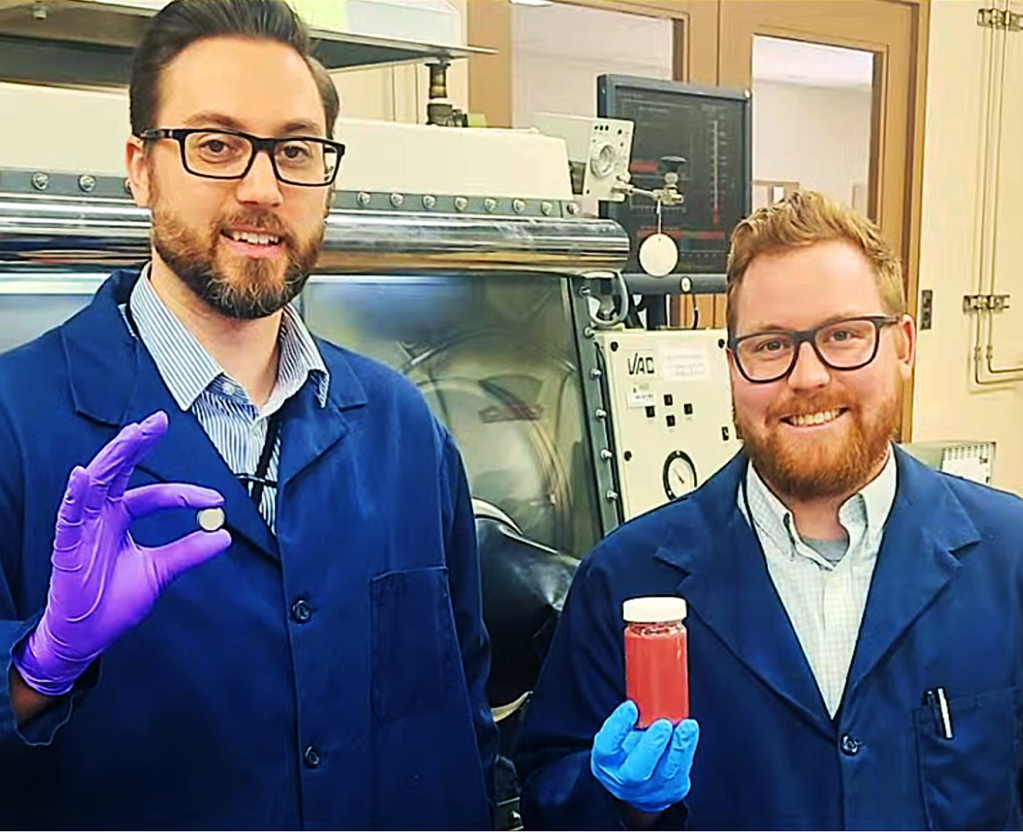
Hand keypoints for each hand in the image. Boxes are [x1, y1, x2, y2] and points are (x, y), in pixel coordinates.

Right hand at [13, 412, 231, 695]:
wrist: (87, 636)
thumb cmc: (113, 602)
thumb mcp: (160, 573)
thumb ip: (188, 552)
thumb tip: (224, 537)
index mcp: (120, 518)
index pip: (155, 495)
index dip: (185, 494)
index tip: (216, 499)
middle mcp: (101, 515)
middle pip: (119, 471)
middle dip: (138, 445)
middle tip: (158, 422)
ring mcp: (82, 527)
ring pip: (97, 482)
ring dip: (115, 458)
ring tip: (132, 436)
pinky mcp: (67, 544)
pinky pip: (69, 514)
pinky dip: (76, 494)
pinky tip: (84, 474)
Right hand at [590, 700, 699, 813]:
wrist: (635, 785)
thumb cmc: (625, 750)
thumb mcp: (615, 736)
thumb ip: (626, 719)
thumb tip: (644, 682)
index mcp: (606, 761)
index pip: (607, 747)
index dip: (617, 727)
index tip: (630, 707)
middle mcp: (624, 780)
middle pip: (637, 770)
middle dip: (652, 746)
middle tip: (663, 724)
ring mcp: (650, 791)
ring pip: (666, 774)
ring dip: (678, 748)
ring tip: (687, 727)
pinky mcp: (672, 791)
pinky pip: (681, 772)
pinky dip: (687, 751)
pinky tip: (690, 733)